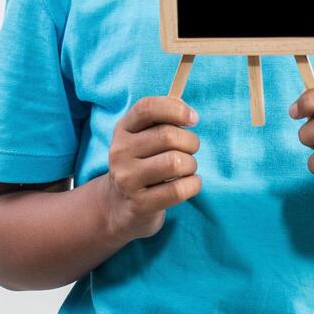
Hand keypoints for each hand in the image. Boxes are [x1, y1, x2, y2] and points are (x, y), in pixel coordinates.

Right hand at [103, 96, 201, 240]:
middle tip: (190, 150)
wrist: (119, 205)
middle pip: (168, 136)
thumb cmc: (142, 164)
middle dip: (191, 142)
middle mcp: (120, 152)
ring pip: (176, 163)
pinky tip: (190, 183)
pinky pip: (179, 190)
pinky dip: (193, 185)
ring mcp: (127, 179)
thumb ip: (163, 121)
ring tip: (186, 169)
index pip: (147, 108)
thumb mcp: (143, 138)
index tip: (194, 119)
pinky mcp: (139, 204)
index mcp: (123, 129)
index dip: (176, 109)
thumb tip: (190, 114)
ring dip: (191, 165)